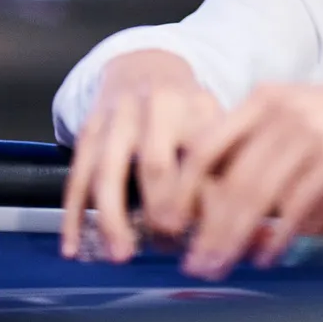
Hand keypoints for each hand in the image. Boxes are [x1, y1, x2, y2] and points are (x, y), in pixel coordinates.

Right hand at [60, 49, 222, 262]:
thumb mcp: (214, 120)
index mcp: (192, 106)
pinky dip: (72, 214)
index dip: (201, 196)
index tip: (206, 231)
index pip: (199, 155)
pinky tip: (72, 246)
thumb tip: (250, 224)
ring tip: (120, 256)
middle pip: (153, 162)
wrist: (142, 65)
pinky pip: (77, 176)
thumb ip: (227, 165)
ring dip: (111, 218)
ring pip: (107, 171)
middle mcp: (152, 108)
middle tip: (165, 243)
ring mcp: (115, 119)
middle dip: (159, 207)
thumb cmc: (186, 108)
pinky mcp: (87, 131)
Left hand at [179, 77, 322, 279]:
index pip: (206, 144)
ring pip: (255, 194)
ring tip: (220, 265)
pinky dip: (278, 236)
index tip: (171, 225)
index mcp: (266, 99)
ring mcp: (308, 131)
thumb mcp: (307, 114)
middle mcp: (280, 110)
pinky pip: (295, 204)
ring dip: (232, 237)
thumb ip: (268, 139)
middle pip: (226, 177)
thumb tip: (227, 188)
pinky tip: (269, 255)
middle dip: (204, 226)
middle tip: (191, 261)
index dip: (182, 188)